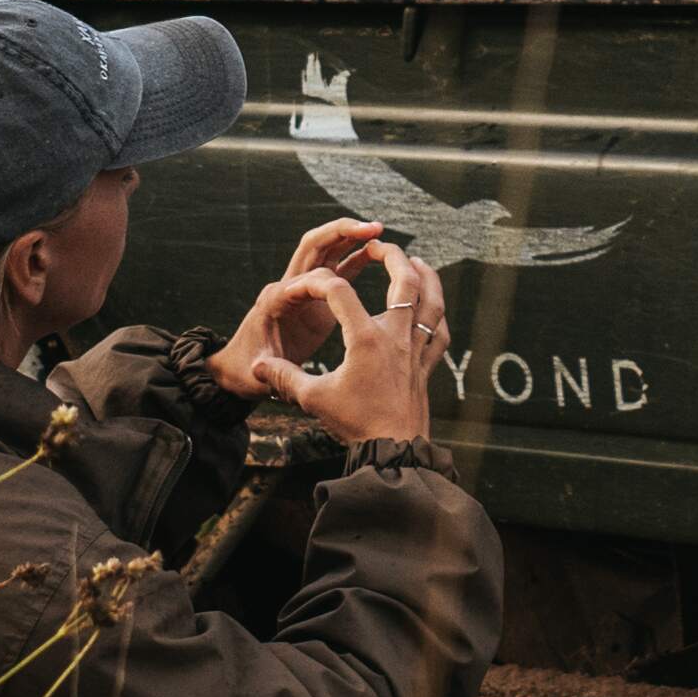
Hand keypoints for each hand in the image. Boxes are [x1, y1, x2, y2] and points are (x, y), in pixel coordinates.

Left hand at [206, 219, 406, 399]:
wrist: (242, 370)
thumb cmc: (248, 372)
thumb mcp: (257, 373)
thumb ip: (267, 370)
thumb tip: (266, 368)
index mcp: (274, 299)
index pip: (301, 278)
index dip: (324, 279)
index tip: (349, 284)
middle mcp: (287, 285)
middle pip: (314, 245)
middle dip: (341, 233)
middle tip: (371, 228)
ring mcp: (302, 287)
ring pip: (327, 250)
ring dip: (351, 237)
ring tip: (378, 230)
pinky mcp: (315, 295)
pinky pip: (337, 268)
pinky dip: (356, 256)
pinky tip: (376, 250)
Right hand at [235, 241, 443, 447]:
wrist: (394, 450)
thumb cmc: (356, 423)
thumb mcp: (313, 399)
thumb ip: (284, 377)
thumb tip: (257, 367)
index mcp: (365, 339)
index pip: (341, 291)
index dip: (320, 282)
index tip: (307, 285)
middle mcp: (395, 336)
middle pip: (404, 280)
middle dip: (392, 256)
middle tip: (379, 246)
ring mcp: (416, 350)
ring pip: (431, 301)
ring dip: (426, 276)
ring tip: (417, 261)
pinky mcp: (427, 366)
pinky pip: (440, 333)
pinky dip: (437, 315)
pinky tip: (432, 308)